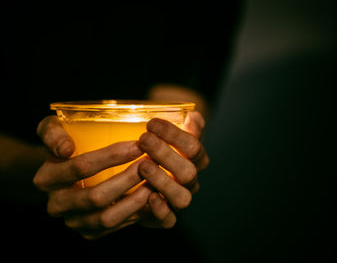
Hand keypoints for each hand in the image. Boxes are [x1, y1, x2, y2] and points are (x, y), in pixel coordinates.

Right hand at [34, 116, 152, 238]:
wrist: (63, 173)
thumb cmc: (64, 143)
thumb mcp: (51, 129)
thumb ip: (52, 132)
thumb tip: (65, 149)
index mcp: (47, 179)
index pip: (81, 167)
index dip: (111, 156)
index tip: (137, 145)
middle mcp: (57, 205)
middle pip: (96, 196)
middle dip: (127, 179)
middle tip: (150, 164)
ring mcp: (73, 222)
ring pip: (107, 218)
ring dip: (135, 201)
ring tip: (154, 182)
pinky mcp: (89, 232)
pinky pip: (115, 228)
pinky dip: (135, 214)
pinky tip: (150, 197)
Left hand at [136, 111, 208, 227]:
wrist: (142, 174)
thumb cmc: (156, 148)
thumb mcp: (168, 133)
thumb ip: (182, 123)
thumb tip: (193, 116)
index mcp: (195, 159)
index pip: (193, 147)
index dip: (174, 135)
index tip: (151, 123)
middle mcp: (190, 181)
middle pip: (188, 171)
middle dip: (165, 154)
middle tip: (144, 140)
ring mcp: (179, 199)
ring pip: (182, 197)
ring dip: (162, 181)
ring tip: (142, 166)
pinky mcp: (165, 217)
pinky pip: (169, 220)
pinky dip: (161, 210)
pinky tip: (148, 196)